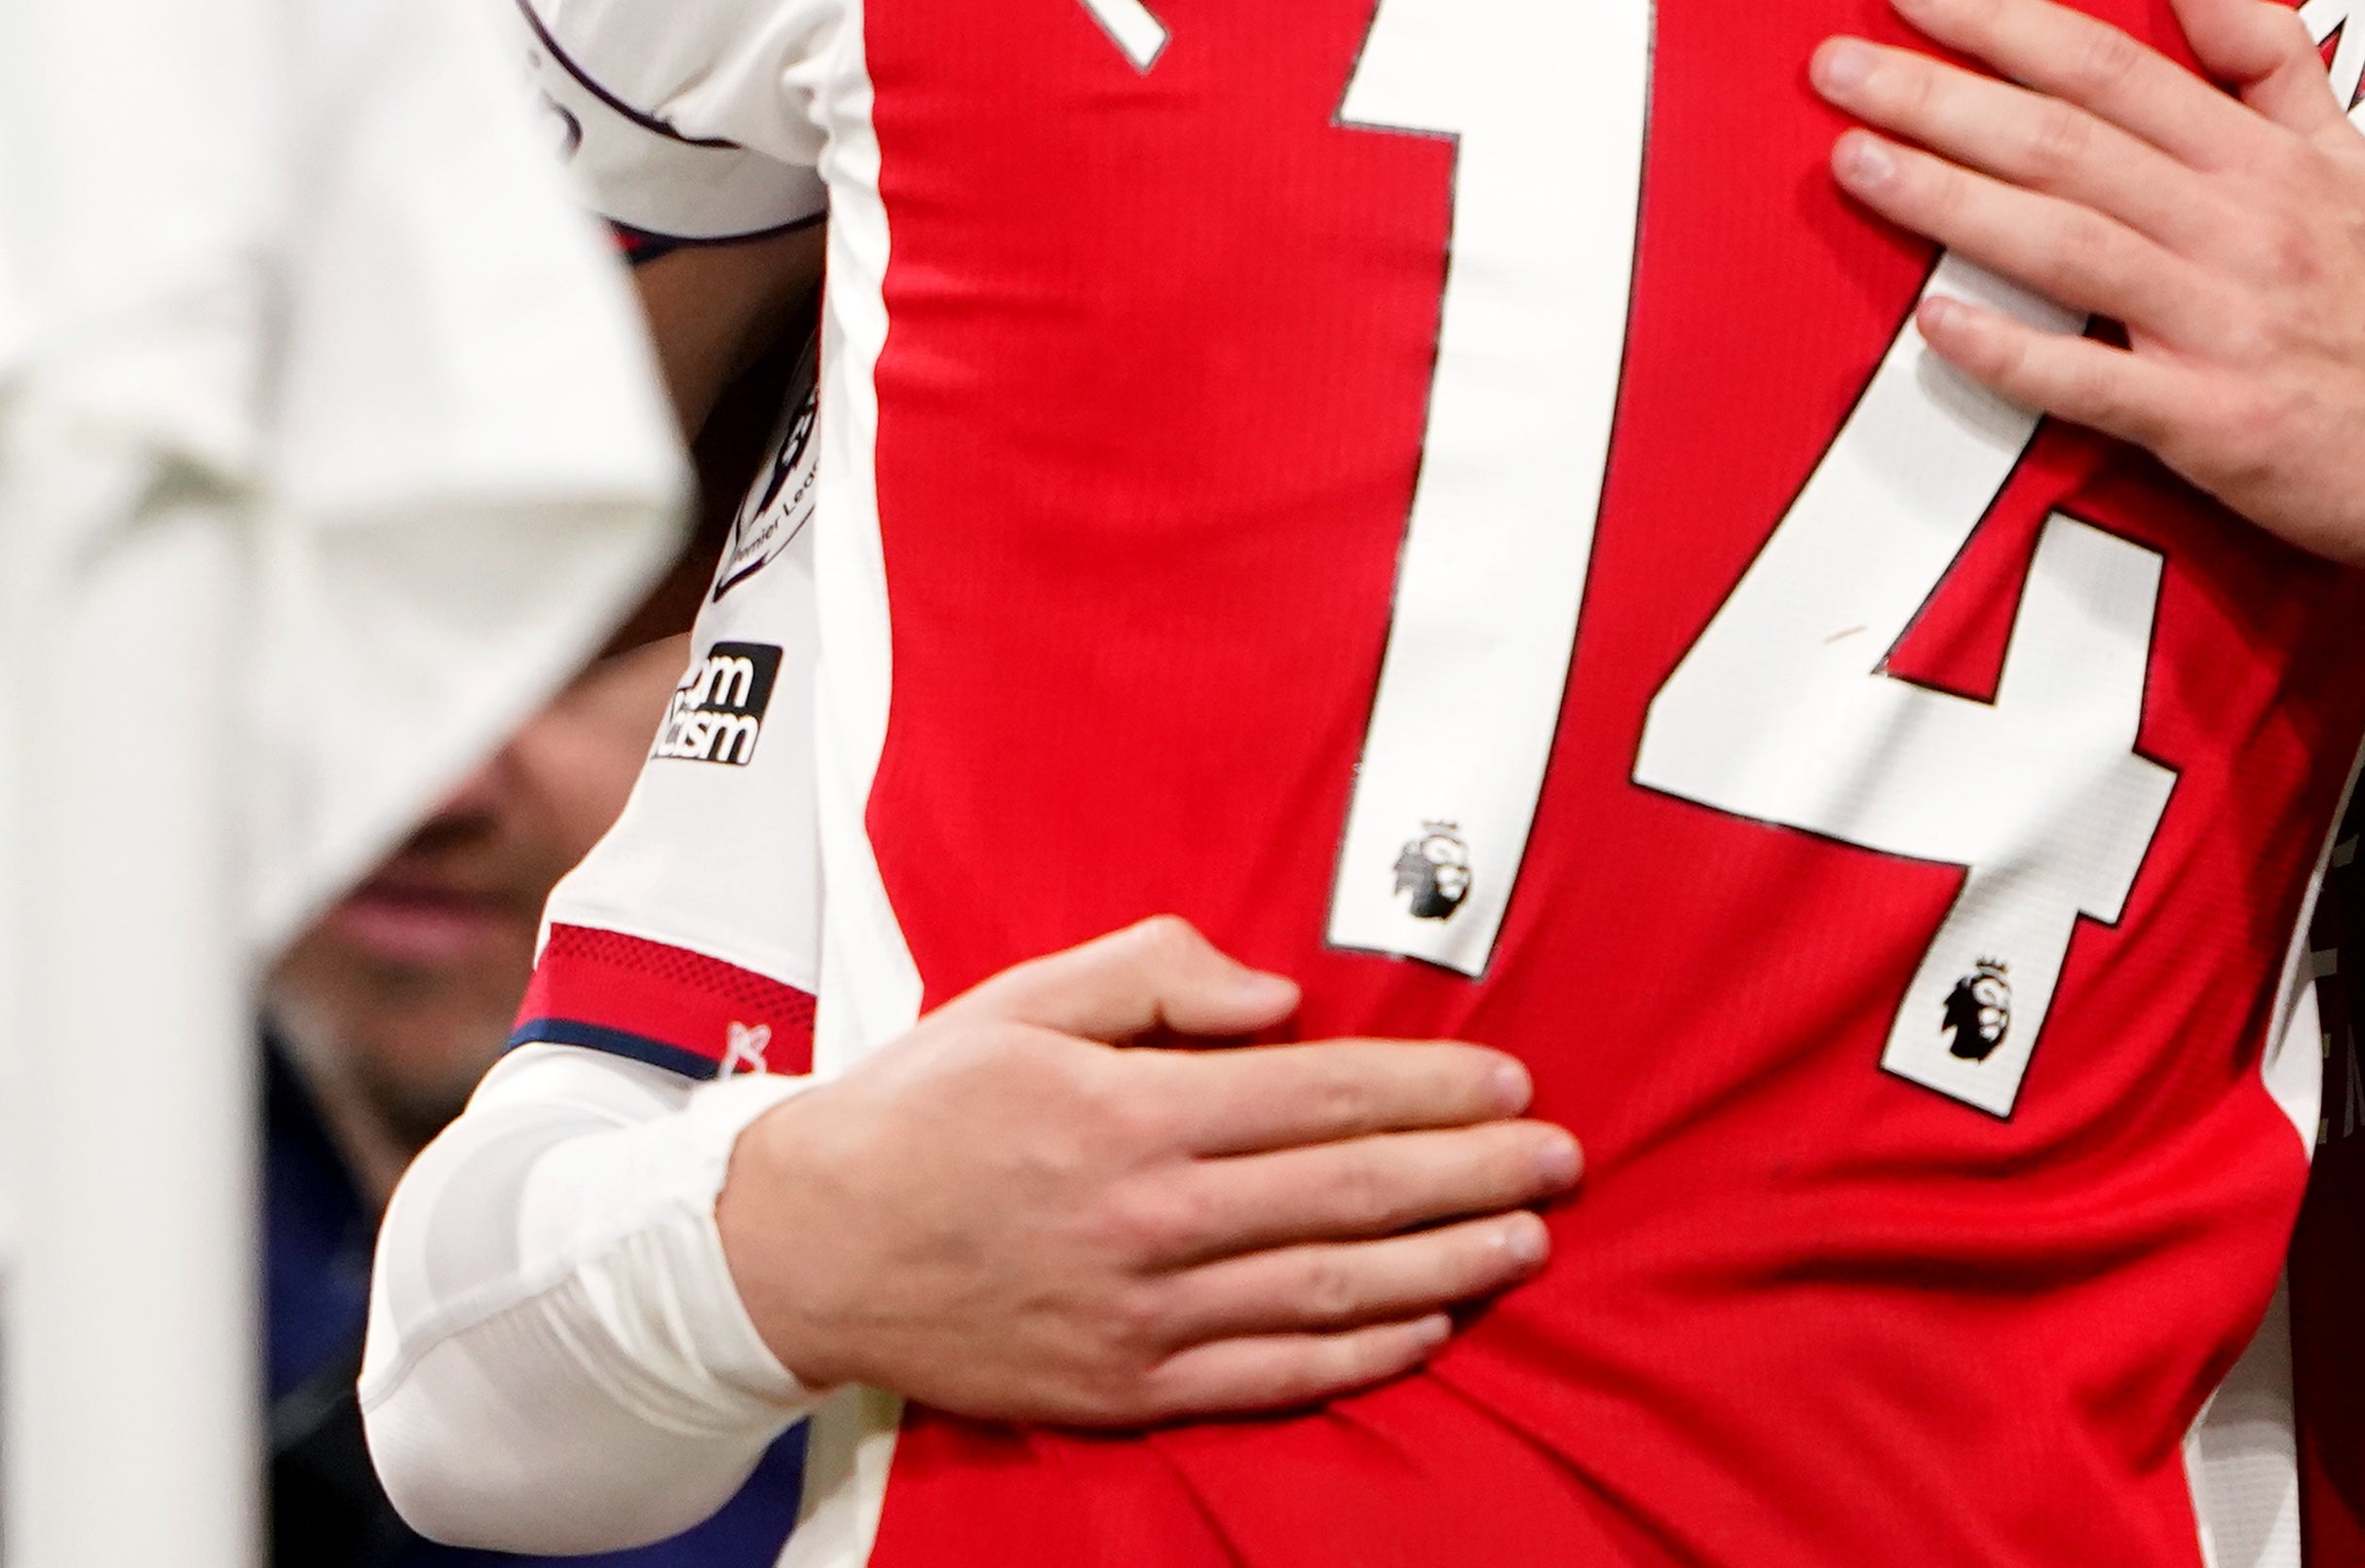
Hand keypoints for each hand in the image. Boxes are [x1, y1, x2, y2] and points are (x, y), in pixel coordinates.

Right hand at [713, 914, 1578, 1421]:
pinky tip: (1425, 1328)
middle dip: (1471, 1174)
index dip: (1429, 1089)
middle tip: (1560, 1159)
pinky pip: (1270, 1377)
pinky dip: (1359, 1357)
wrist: (804, 1248)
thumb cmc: (920, 1109)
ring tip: (1523, 1240)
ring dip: (1444, 1266)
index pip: (1322, 1098)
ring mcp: (1141, 1318)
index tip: (1508, 1081)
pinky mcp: (1124, 1388)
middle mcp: (1148, 1221)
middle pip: (1350, 1196)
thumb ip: (1156, 976)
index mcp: (1130, 1114)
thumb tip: (1277, 996)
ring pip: (1329, 1293)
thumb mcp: (1026, 999)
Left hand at [1810, 0, 2364, 589]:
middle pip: (2065, 143)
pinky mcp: (2216, 424)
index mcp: (2263, 159)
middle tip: (1837, 65)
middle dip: (1941, 95)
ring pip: (2066, 245)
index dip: (2006, 22)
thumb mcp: (2359, 158)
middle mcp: (2239, 228)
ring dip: (1949, 199)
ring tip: (1854, 160)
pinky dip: (2013, 352)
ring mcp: (2224, 326)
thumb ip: (2271, 60)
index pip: (2113, 66)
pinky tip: (1934, 322)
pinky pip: (2095, 383)